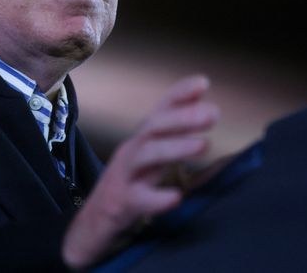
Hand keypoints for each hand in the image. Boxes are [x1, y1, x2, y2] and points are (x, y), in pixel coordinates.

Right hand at [62, 75, 219, 268]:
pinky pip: (138, 199)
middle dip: (182, 117)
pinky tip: (176, 197)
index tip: (203, 82)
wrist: (93, 223)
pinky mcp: (120, 204)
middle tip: (213, 113)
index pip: (161, 110)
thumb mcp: (153, 158)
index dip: (179, 94)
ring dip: (175, 148)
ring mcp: (124, 176)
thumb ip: (176, 135)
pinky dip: (156, 198)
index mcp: (142, 140)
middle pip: (154, 128)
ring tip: (204, 145)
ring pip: (146, 156)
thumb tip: (207, 109)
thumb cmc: (130, 185)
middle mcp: (132, 151)